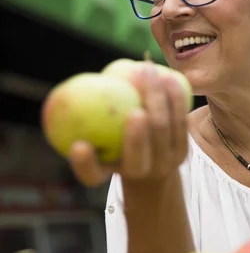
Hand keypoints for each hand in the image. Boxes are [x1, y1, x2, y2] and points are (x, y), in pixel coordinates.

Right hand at [68, 64, 188, 186]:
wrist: (150, 163)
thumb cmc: (111, 140)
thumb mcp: (95, 135)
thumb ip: (82, 118)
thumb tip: (64, 92)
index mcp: (108, 175)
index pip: (92, 175)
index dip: (84, 164)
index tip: (79, 146)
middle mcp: (136, 174)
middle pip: (137, 158)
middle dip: (137, 137)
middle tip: (134, 111)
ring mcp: (163, 164)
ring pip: (163, 134)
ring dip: (159, 103)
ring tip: (151, 77)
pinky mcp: (183, 151)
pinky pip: (180, 120)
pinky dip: (175, 98)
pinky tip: (169, 77)